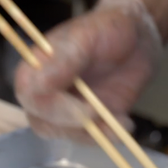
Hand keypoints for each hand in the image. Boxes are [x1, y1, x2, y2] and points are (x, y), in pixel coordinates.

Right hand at [13, 0, 162, 141]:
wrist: (138, 36)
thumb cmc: (109, 28)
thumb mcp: (87, 36)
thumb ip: (63, 58)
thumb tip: (36, 83)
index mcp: (37, 68)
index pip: (29, 96)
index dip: (53, 108)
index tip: (85, 107)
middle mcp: (46, 92)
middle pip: (43, 123)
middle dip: (75, 125)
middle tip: (103, 112)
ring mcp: (66, 108)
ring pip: (67, 135)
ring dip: (95, 133)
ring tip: (120, 118)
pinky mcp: (87, 120)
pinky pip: (89, 138)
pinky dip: (107, 136)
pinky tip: (124, 122)